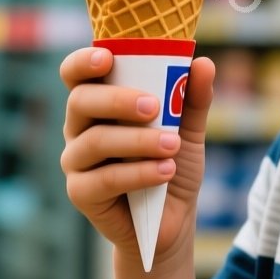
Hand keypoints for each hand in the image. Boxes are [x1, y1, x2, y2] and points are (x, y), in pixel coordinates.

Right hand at [60, 46, 215, 271]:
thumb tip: (204, 63)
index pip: (75, 74)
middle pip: (80, 101)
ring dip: (137, 141)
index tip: (107, 57)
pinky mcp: (80, 193)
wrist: (172, 221)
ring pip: (95, 141)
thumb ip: (193, 98)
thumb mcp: (188, 130)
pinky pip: (104, 179)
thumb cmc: (170, 165)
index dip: (83, 61)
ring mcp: (75, 161)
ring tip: (172, 146)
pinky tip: (165, 171)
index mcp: (98, 104)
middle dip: (117, 100)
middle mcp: (79, 128)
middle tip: (155, 106)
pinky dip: (138, 173)